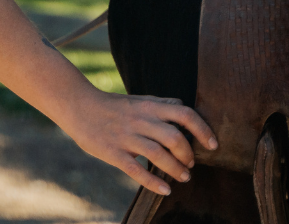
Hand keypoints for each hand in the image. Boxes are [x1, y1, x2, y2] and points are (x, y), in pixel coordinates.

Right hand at [62, 90, 217, 195]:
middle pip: (175, 138)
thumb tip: (182, 106)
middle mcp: (139, 120)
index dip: (202, 130)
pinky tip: (164, 190)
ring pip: (159, 156)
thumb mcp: (135, 99)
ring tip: (182, 177)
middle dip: (188, 156)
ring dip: (176, 171)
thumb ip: (159, 104)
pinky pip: (137, 170)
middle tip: (190, 165)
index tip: (212, 145)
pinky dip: (154, 183)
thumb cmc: (109, 105)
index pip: (184, 114)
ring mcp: (126, 136)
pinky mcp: (113, 152)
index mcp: (147, 106)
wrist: (76, 104)